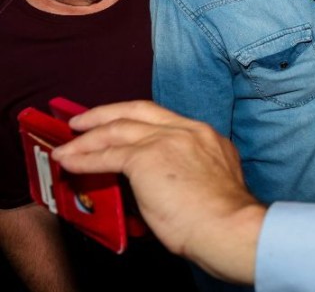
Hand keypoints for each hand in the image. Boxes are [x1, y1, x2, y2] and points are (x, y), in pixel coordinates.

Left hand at [52, 101, 263, 284]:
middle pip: (139, 110)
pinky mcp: (145, 158)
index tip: (123, 126)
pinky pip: (107, 155)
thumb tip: (162, 183)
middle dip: (107, 113)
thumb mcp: (210, 178)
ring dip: (89, 137)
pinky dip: (85, 158)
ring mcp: (166, 140)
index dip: (138, 121)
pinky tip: (71, 162)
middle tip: (84, 121)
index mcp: (206, 135)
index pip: (165, 119)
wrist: (226, 225)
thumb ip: (188, 170)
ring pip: (119, 128)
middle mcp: (187, 130)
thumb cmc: (223, 216)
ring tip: (69, 144)